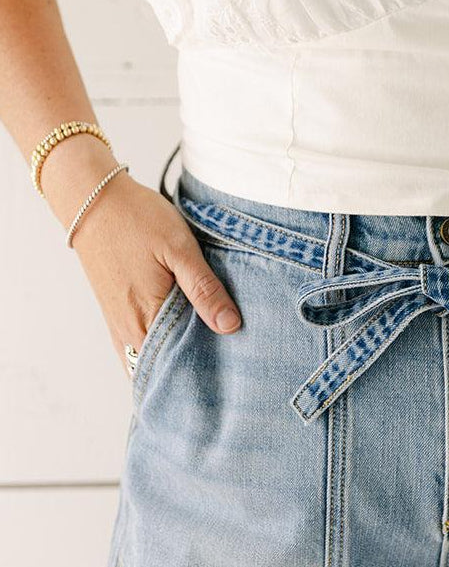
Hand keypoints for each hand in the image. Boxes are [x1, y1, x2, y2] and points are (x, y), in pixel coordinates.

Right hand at [68, 168, 241, 367]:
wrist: (94, 202)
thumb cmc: (137, 220)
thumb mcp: (180, 249)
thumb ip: (204, 289)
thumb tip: (230, 326)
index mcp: (147, 319)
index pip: (184, 360)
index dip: (212, 360)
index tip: (236, 353)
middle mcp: (129, 332)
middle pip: (169, 364)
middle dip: (197, 360)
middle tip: (228, 349)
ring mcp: (119, 326)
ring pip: (152, 358)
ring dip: (177, 354)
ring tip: (208, 341)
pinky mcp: (115, 315)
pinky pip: (138, 347)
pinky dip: (159, 347)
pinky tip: (181, 334)